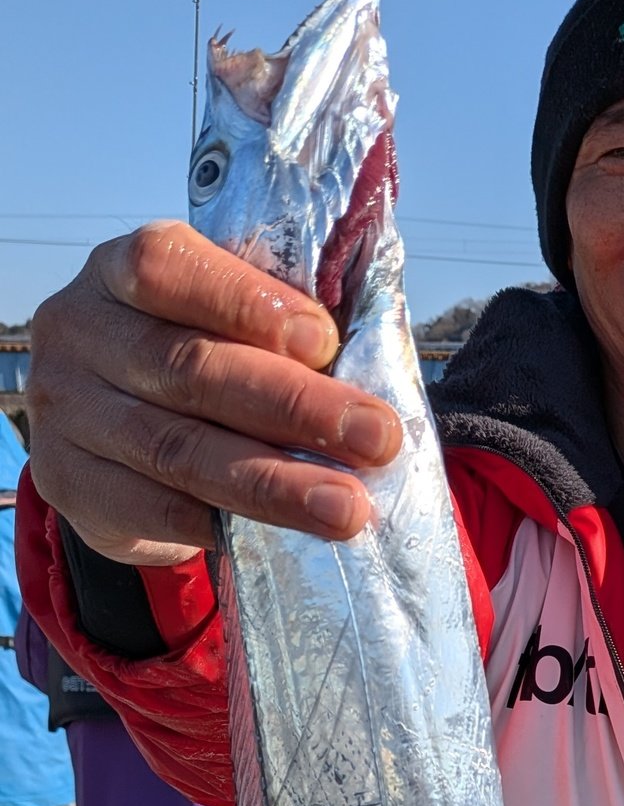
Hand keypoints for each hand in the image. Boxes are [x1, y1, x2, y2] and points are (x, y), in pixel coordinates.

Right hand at [27, 222, 402, 568]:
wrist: (112, 442)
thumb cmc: (194, 365)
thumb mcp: (224, 327)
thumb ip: (278, 331)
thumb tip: (369, 360)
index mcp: (120, 272)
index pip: (168, 269)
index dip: (245, 303)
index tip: (324, 342)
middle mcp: (81, 334)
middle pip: (189, 368)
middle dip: (294, 407)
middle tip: (375, 438)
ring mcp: (66, 412)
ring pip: (177, 449)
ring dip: (274, 484)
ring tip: (347, 507)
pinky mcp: (71, 483)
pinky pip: (151, 510)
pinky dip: (220, 523)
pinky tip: (281, 536)